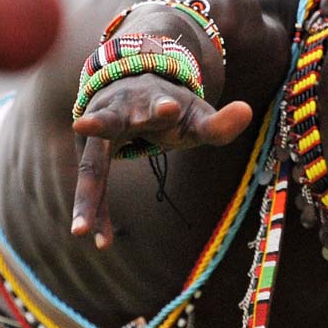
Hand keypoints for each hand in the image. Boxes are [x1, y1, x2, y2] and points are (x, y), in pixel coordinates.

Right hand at [70, 74, 252, 248]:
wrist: (130, 87)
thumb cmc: (169, 108)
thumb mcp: (196, 115)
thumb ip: (219, 123)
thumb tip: (247, 111)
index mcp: (152, 100)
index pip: (159, 103)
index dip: (163, 107)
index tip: (168, 109)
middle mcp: (120, 112)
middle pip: (108, 120)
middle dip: (97, 123)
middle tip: (81, 126)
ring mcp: (99, 135)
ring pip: (90, 166)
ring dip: (87, 198)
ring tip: (79, 230)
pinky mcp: (90, 154)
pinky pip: (93, 187)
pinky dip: (95, 212)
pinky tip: (98, 241)